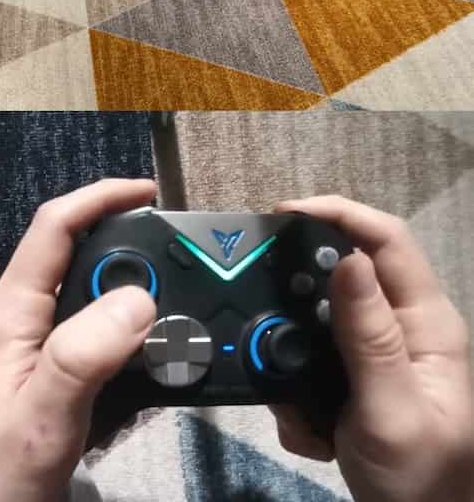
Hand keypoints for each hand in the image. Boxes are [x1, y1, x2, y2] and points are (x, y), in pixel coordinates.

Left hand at [0, 178, 156, 501]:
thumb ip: (86, 353)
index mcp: (11, 309)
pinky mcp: (42, 371)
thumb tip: (139, 298)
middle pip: (76, 254)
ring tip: (174, 317)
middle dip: (129, 250)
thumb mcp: (44, 414)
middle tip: (179, 266)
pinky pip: (89, 335)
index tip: (150, 193)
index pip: (54, 225)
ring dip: (130, 299)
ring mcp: (28, 343)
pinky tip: (148, 363)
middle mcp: (18, 315)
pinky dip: (124, 339)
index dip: (101, 196)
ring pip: (87, 295)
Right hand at [269, 197, 473, 501]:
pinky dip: (297, 394)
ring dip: (292, 356)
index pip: (387, 239)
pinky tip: (307, 430)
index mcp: (428, 323)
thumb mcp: (391, 412)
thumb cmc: (419, 480)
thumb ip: (368, 337)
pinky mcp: (360, 385)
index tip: (280, 216)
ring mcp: (383, 358)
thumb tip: (346, 258)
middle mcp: (407, 329)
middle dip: (299, 296)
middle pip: (346, 273)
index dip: (337, 213)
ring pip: (320, 323)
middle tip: (260, 314)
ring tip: (286, 397)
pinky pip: (314, 364)